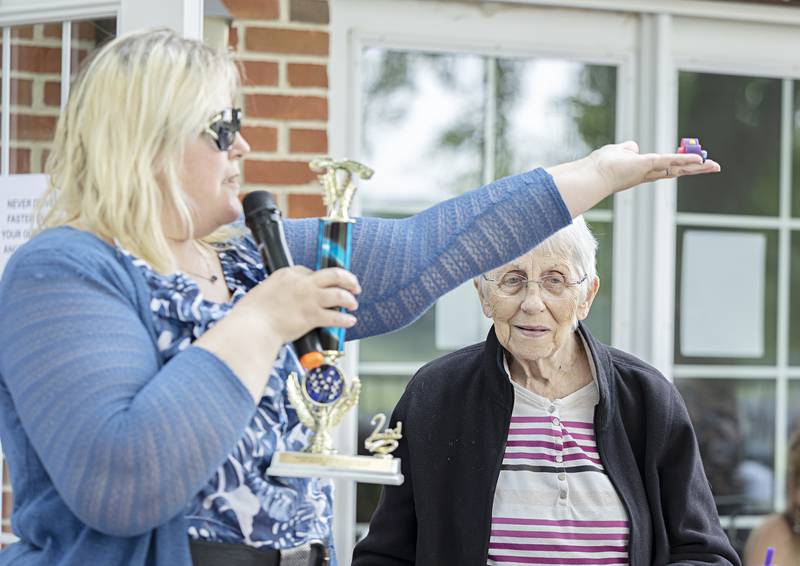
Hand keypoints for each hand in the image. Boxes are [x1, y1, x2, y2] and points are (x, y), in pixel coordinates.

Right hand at [194, 266, 359, 400]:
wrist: (252, 328)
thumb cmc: (251, 315)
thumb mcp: (262, 293)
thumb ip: (276, 293)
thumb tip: (280, 301)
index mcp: (287, 274)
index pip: (311, 271)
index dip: (321, 279)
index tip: (325, 285)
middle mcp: (302, 283)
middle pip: (334, 275)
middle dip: (348, 279)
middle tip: (354, 286)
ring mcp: (309, 299)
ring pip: (339, 294)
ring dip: (349, 299)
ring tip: (353, 304)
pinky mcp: (312, 316)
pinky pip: (336, 317)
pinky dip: (346, 320)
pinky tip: (350, 321)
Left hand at [547, 140, 720, 216]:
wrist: (593, 175)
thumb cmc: (602, 165)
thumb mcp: (619, 152)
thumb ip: (628, 149)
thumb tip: (633, 146)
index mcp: (643, 170)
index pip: (666, 168)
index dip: (680, 165)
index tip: (695, 164)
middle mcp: (648, 173)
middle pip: (676, 170)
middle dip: (695, 169)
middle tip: (714, 167)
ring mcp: (649, 170)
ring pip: (677, 167)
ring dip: (697, 166)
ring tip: (714, 166)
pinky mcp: (648, 164)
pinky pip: (670, 161)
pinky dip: (686, 160)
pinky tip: (700, 160)